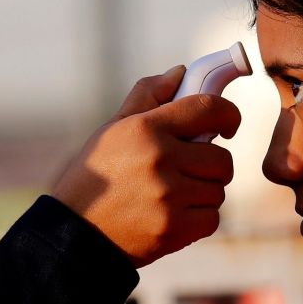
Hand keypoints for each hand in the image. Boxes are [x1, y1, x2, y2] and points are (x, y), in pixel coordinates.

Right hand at [51, 65, 241, 267]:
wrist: (74, 231)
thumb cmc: (96, 175)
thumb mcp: (113, 129)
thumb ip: (147, 97)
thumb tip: (181, 72)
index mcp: (147, 128)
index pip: (208, 107)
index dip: (228, 114)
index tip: (227, 124)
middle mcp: (160, 159)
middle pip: (222, 158)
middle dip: (212, 164)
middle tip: (190, 169)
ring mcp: (168, 196)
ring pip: (218, 190)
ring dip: (203, 193)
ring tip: (174, 195)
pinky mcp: (173, 228)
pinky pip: (212, 218)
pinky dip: (199, 219)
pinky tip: (174, 215)